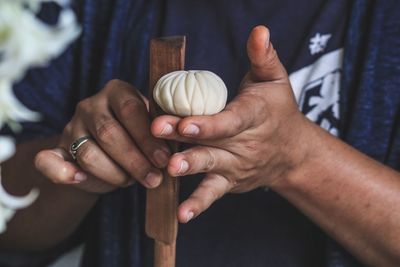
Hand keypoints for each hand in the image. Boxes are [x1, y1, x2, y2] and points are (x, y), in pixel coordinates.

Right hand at [35, 80, 169, 192]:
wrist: (113, 153)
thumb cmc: (140, 138)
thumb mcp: (154, 129)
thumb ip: (162, 131)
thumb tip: (176, 145)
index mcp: (117, 92)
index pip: (130, 109)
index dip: (147, 137)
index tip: (164, 159)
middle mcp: (91, 105)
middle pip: (109, 132)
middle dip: (135, 160)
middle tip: (154, 178)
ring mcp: (71, 127)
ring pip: (87, 153)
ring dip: (114, 173)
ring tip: (132, 182)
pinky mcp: (57, 149)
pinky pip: (48, 161)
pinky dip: (62, 173)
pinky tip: (79, 180)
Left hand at [152, 26, 313, 222]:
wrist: (293, 152)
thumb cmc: (279, 111)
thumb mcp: (276, 80)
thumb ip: (264, 56)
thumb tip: (258, 30)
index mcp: (254, 115)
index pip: (230, 119)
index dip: (207, 122)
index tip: (183, 120)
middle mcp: (245, 144)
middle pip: (213, 142)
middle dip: (185, 139)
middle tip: (158, 134)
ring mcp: (237, 166)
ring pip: (210, 167)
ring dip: (189, 168)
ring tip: (169, 171)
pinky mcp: (231, 182)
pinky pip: (213, 193)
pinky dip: (198, 204)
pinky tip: (180, 215)